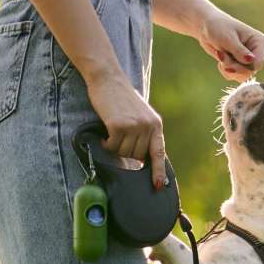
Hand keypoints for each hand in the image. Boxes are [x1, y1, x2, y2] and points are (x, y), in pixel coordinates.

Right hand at [86, 67, 166, 188]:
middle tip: (119, 138)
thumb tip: (142, 159)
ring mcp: (134, 126)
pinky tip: (105, 133)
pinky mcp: (119, 125)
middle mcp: (148, 126)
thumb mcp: (140, 115)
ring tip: (113, 132)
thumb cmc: (121, 99)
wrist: (108, 78)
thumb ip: (144, 134)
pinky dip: (107, 144)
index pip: (159, 153)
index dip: (159, 171)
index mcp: (156, 125)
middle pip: (137, 156)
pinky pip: (112, 146)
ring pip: (124, 153)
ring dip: (116, 147)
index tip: (158, 185)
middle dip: (127, 152)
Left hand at [197, 10, 263, 81]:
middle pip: (250, 71)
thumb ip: (239, 51)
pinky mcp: (239, 64)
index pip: (258, 63)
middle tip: (221, 57)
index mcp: (258, 41)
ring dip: (229, 69)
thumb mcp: (228, 38)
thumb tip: (251, 60)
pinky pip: (235, 76)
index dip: (244, 67)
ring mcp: (248, 59)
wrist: (206, 26)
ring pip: (242, 75)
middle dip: (234, 67)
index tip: (230, 62)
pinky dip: (225, 71)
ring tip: (220, 55)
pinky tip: (220, 60)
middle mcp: (256, 51)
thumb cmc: (218, 27)